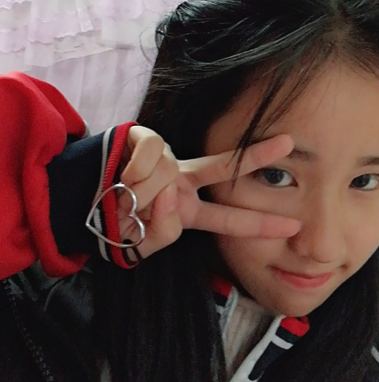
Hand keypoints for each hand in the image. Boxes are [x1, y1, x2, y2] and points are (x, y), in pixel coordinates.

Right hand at [117, 127, 300, 258]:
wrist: (80, 200)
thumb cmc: (117, 223)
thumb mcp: (144, 243)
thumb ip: (163, 230)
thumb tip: (169, 192)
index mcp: (188, 208)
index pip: (228, 217)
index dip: (259, 224)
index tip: (294, 225)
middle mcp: (183, 180)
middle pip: (225, 166)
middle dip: (257, 156)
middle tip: (290, 142)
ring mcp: (165, 159)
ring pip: (166, 175)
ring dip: (140, 196)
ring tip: (124, 201)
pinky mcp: (143, 137)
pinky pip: (150, 154)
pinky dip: (135, 171)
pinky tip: (123, 177)